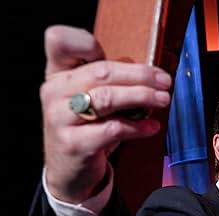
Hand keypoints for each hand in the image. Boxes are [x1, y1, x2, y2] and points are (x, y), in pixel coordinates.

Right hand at [41, 25, 172, 202]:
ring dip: (142, 97)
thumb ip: (108, 82)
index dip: (86, 42)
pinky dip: (138, 127)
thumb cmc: (86, 129)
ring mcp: (60, 118)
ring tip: (162, 100)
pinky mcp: (74, 143)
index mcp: (56, 74)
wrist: (68, 172)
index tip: (123, 56)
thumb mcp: (89, 99)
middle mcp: (54, 92)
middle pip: (100, 72)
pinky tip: (151, 127)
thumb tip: (150, 74)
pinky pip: (113, 129)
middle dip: (140, 75)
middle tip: (164, 81)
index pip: (59, 40)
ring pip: (107, 98)